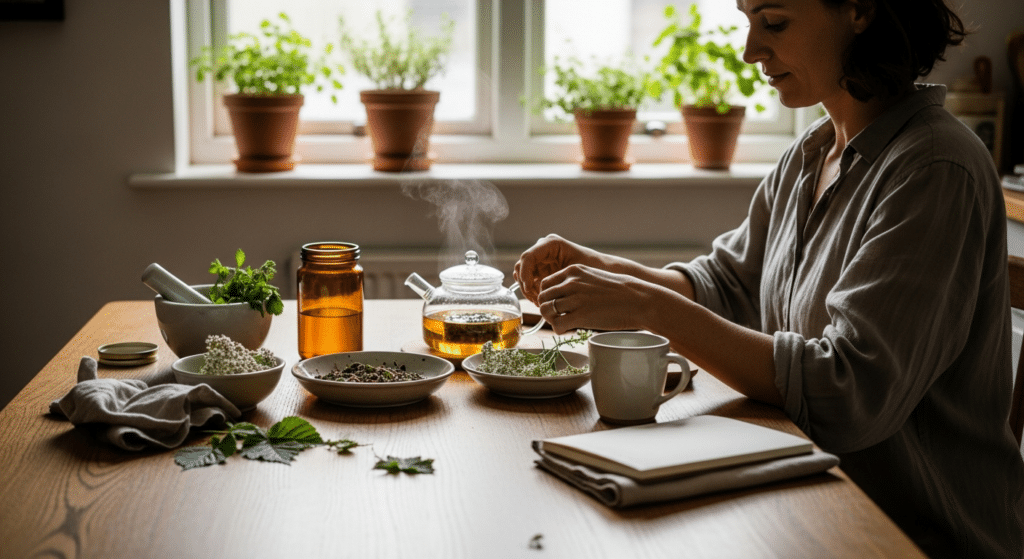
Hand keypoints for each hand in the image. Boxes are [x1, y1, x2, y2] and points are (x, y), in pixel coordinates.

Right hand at [513, 234, 600, 304]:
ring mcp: (542, 259)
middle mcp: (543, 249)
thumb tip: (541, 292)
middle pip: (522, 266)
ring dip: (528, 289)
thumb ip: (556, 280)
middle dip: (526, 284)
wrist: (604, 271)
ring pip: (523, 274)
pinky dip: (532, 292)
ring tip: (540, 302)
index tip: (530, 289)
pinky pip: (530, 281)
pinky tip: (542, 301)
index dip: (525, 274)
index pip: (528, 257)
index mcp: (551, 244)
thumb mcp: (575, 273)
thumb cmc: (594, 269)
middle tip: (536, 299)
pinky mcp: (542, 270)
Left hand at [535, 263, 658, 333]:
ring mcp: (575, 299)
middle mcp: (571, 283)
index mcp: (573, 271)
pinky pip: (557, 325)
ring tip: (562, 323)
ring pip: (546, 311)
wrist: (639, 300)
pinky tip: (567, 329)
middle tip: (557, 316)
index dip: (547, 296)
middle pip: (542, 297)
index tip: (554, 304)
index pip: (545, 283)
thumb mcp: (594, 276)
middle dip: (546, 308)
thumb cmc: (620, 291)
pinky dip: (558, 329)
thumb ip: (577, 281)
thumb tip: (563, 294)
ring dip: (551, 319)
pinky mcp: (581, 316)